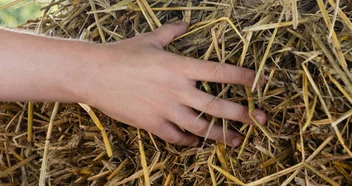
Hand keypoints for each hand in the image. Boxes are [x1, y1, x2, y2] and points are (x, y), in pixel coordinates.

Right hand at [81, 22, 265, 146]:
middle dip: (242, 115)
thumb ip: (171, 32)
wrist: (92, 74)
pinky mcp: (152, 124)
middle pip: (217, 106)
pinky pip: (177, 137)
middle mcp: (177, 90)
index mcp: (180, 66)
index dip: (243, 77)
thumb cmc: (121, 54)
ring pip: (201, 127)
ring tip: (236, 140)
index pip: (220, 72)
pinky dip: (190, 140)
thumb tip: (186, 23)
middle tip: (259, 120)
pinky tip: (196, 141)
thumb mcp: (149, 39)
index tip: (259, 82)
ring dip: (221, 135)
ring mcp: (165, 109)